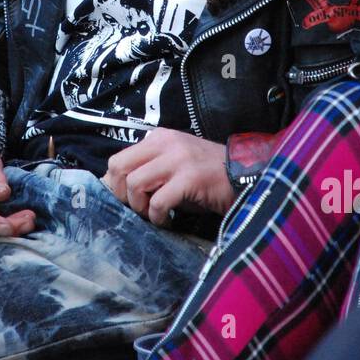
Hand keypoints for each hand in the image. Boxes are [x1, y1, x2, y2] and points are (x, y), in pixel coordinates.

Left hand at [101, 128, 235, 226]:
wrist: (243, 175)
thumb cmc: (207, 175)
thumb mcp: (173, 165)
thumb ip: (148, 170)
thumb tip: (116, 188)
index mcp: (159, 138)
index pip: (118, 159)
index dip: (115, 184)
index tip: (126, 200)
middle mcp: (165, 143)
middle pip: (119, 168)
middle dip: (123, 194)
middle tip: (138, 208)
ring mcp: (178, 159)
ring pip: (136, 184)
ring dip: (141, 207)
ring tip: (154, 214)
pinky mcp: (190, 178)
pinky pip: (159, 201)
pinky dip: (159, 217)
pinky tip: (168, 221)